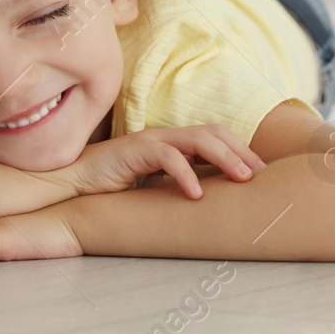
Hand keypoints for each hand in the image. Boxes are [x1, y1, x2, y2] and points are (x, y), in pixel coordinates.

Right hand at [56, 124, 263, 198]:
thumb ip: (178, 184)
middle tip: (261, 175)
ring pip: (199, 139)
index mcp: (173, 143)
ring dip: (225, 158)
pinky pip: (169, 157)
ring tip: (242, 178)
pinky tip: (196, 194)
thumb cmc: (113, 187)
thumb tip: (212, 200)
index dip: (241, 150)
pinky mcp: (135, 149)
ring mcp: (151, 140)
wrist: (73, 181)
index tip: (261, 173)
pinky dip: (186, 174)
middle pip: (214, 132)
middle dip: (241, 151)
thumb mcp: (155, 185)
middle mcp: (165, 137)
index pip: (215, 136)